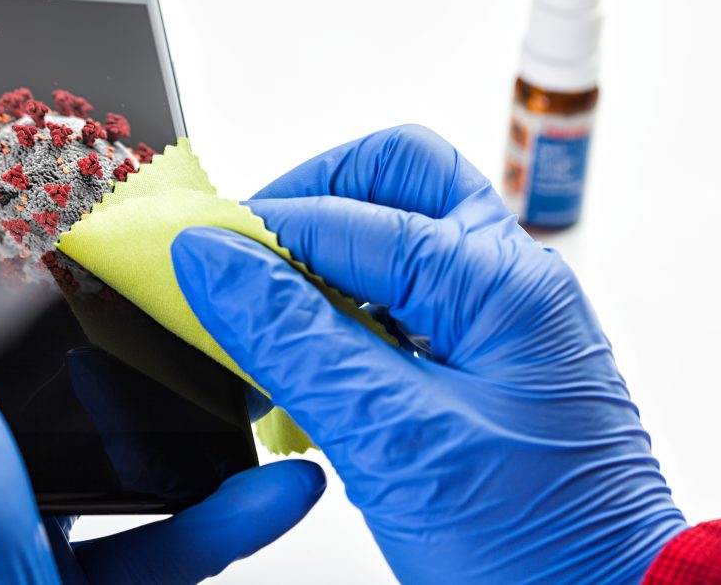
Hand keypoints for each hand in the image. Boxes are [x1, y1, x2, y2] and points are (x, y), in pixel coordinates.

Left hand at [0, 145, 324, 583]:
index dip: (48, 255)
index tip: (116, 216)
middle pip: (82, 368)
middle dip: (151, 332)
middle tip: (213, 292)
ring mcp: (40, 510)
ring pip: (144, 448)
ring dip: (214, 420)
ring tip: (264, 373)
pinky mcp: (95, 572)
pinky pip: (181, 537)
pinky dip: (237, 513)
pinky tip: (283, 486)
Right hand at [171, 125, 686, 583]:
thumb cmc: (530, 542)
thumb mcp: (390, 436)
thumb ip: (292, 337)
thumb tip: (210, 256)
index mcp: (497, 282)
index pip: (345, 217)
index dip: (255, 231)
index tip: (190, 257)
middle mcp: (505, 277)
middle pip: (393, 177)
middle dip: (308, 201)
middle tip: (245, 255)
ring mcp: (497, 312)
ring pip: (394, 231)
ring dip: (321, 261)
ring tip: (269, 323)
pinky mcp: (481, 352)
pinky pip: (401, 295)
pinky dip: (343, 312)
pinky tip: (309, 367)